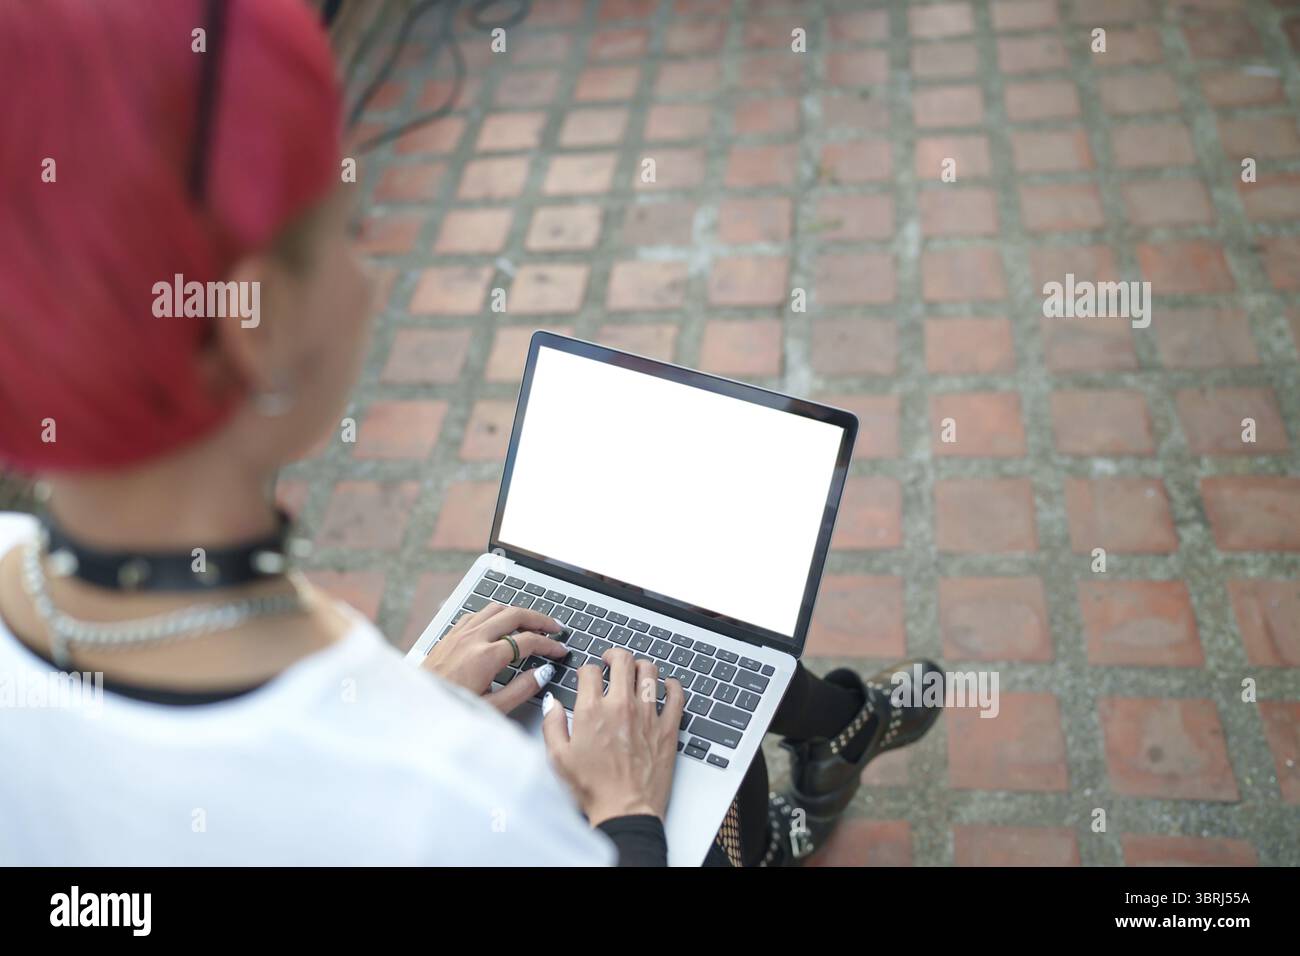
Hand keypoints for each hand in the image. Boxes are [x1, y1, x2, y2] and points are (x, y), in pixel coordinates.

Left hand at [421, 605, 566, 712]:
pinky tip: (500, 624)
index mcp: (485, 657)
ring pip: (496, 608)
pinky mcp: (450, 635)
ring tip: (532, 623)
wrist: (415, 709)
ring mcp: (459, 633)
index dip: (549, 644)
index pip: (528, 641)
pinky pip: (478, 613)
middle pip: (515, 615)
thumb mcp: (491, 708)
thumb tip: (542, 673)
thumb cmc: (450, 711)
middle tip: (555, 628)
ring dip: (518, 613)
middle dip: (540, 619)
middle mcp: (473, 638)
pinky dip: (495, 614)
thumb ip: (521, 689)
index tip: (559, 650)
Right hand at [541, 647, 683, 825]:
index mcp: (592, 711)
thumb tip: (553, 704)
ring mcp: (647, 715)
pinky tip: (667, 685)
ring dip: (641, 666)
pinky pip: (676, 695)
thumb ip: (553, 725)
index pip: (590, 671)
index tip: (587, 676)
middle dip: (614, 655)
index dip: (586, 669)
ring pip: (649, 671)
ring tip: (635, 671)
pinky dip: (672, 685)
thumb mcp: (559, 758)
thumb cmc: (593, 789)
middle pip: (622, 660)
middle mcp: (621, 706)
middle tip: (611, 660)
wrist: (625, 811)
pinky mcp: (667, 728)